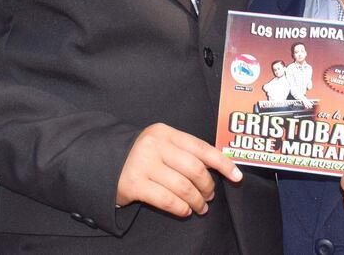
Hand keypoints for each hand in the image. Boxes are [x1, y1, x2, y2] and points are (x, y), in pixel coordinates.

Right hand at [117, 123, 241, 217]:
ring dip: (196, 200)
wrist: (106, 162)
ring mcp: (143, 164)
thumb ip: (186, 151)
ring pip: (183, 186)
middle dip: (207, 186)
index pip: (201, 147)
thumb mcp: (163, 144)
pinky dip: (181, 208)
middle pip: (194, 169)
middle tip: (210, 196)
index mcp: (166, 132)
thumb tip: (219, 166)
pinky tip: (185, 211)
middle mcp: (155, 145)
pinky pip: (167, 200)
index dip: (222, 163)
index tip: (237, 176)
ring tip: (200, 207)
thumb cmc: (144, 156)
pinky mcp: (134, 184)